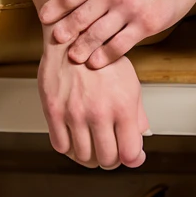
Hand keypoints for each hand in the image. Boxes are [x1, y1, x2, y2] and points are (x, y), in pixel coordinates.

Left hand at [38, 0, 195, 67]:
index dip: (55, 7)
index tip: (44, 17)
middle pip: (80, 17)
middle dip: (65, 31)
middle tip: (55, 41)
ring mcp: (129, 10)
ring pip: (98, 34)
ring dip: (82, 47)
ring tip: (73, 57)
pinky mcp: (146, 24)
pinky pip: (121, 44)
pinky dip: (106, 55)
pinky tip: (96, 61)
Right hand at [38, 36, 150, 168]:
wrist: (72, 36)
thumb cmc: (103, 59)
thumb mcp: (130, 83)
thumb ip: (137, 114)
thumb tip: (141, 139)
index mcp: (123, 106)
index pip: (130, 153)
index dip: (133, 160)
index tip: (131, 157)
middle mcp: (99, 112)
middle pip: (106, 159)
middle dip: (111, 160)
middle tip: (110, 152)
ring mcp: (74, 113)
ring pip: (83, 156)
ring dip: (89, 156)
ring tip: (92, 145)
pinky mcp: (54, 111)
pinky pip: (61, 145)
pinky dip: (69, 147)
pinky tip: (74, 137)